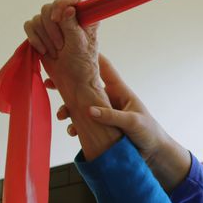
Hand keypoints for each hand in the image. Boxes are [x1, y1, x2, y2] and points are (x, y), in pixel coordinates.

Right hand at [23, 0, 99, 95]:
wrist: (73, 82)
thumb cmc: (82, 64)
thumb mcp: (80, 45)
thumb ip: (72, 26)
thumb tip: (69, 8)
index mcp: (85, 16)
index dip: (62, 2)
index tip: (57, 17)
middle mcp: (69, 17)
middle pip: (49, 8)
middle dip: (52, 29)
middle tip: (61, 46)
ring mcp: (54, 25)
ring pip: (38, 18)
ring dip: (45, 37)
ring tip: (56, 52)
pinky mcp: (41, 33)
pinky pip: (29, 25)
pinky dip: (34, 39)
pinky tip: (43, 51)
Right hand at [49, 54, 191, 189]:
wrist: (153, 153)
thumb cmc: (149, 132)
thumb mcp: (133, 122)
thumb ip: (113, 116)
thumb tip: (89, 110)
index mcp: (119, 90)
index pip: (103, 67)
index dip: (89, 56)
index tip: (72, 49)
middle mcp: (108, 99)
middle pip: (84, 86)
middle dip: (66, 84)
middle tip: (49, 82)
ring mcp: (103, 112)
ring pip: (80, 105)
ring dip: (68, 108)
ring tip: (61, 115)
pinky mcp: (100, 127)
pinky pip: (83, 123)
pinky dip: (75, 126)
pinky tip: (72, 131)